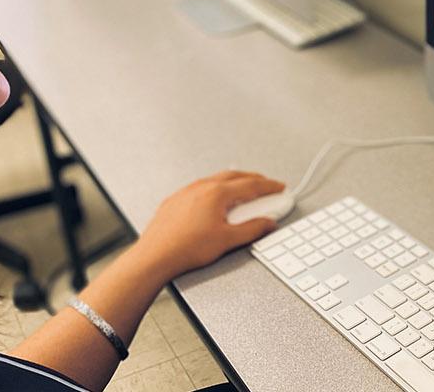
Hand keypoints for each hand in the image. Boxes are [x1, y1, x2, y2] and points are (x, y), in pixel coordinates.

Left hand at [132, 170, 283, 280]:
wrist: (154, 257)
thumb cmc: (185, 249)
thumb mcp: (227, 241)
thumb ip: (252, 229)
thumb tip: (267, 223)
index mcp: (217, 193)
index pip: (251, 185)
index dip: (269, 187)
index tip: (279, 188)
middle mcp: (201, 187)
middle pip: (235, 176)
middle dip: (254, 180)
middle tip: (266, 186)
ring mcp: (187, 192)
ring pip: (217, 179)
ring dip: (235, 182)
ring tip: (244, 191)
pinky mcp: (176, 200)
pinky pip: (201, 187)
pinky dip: (216, 188)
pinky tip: (217, 200)